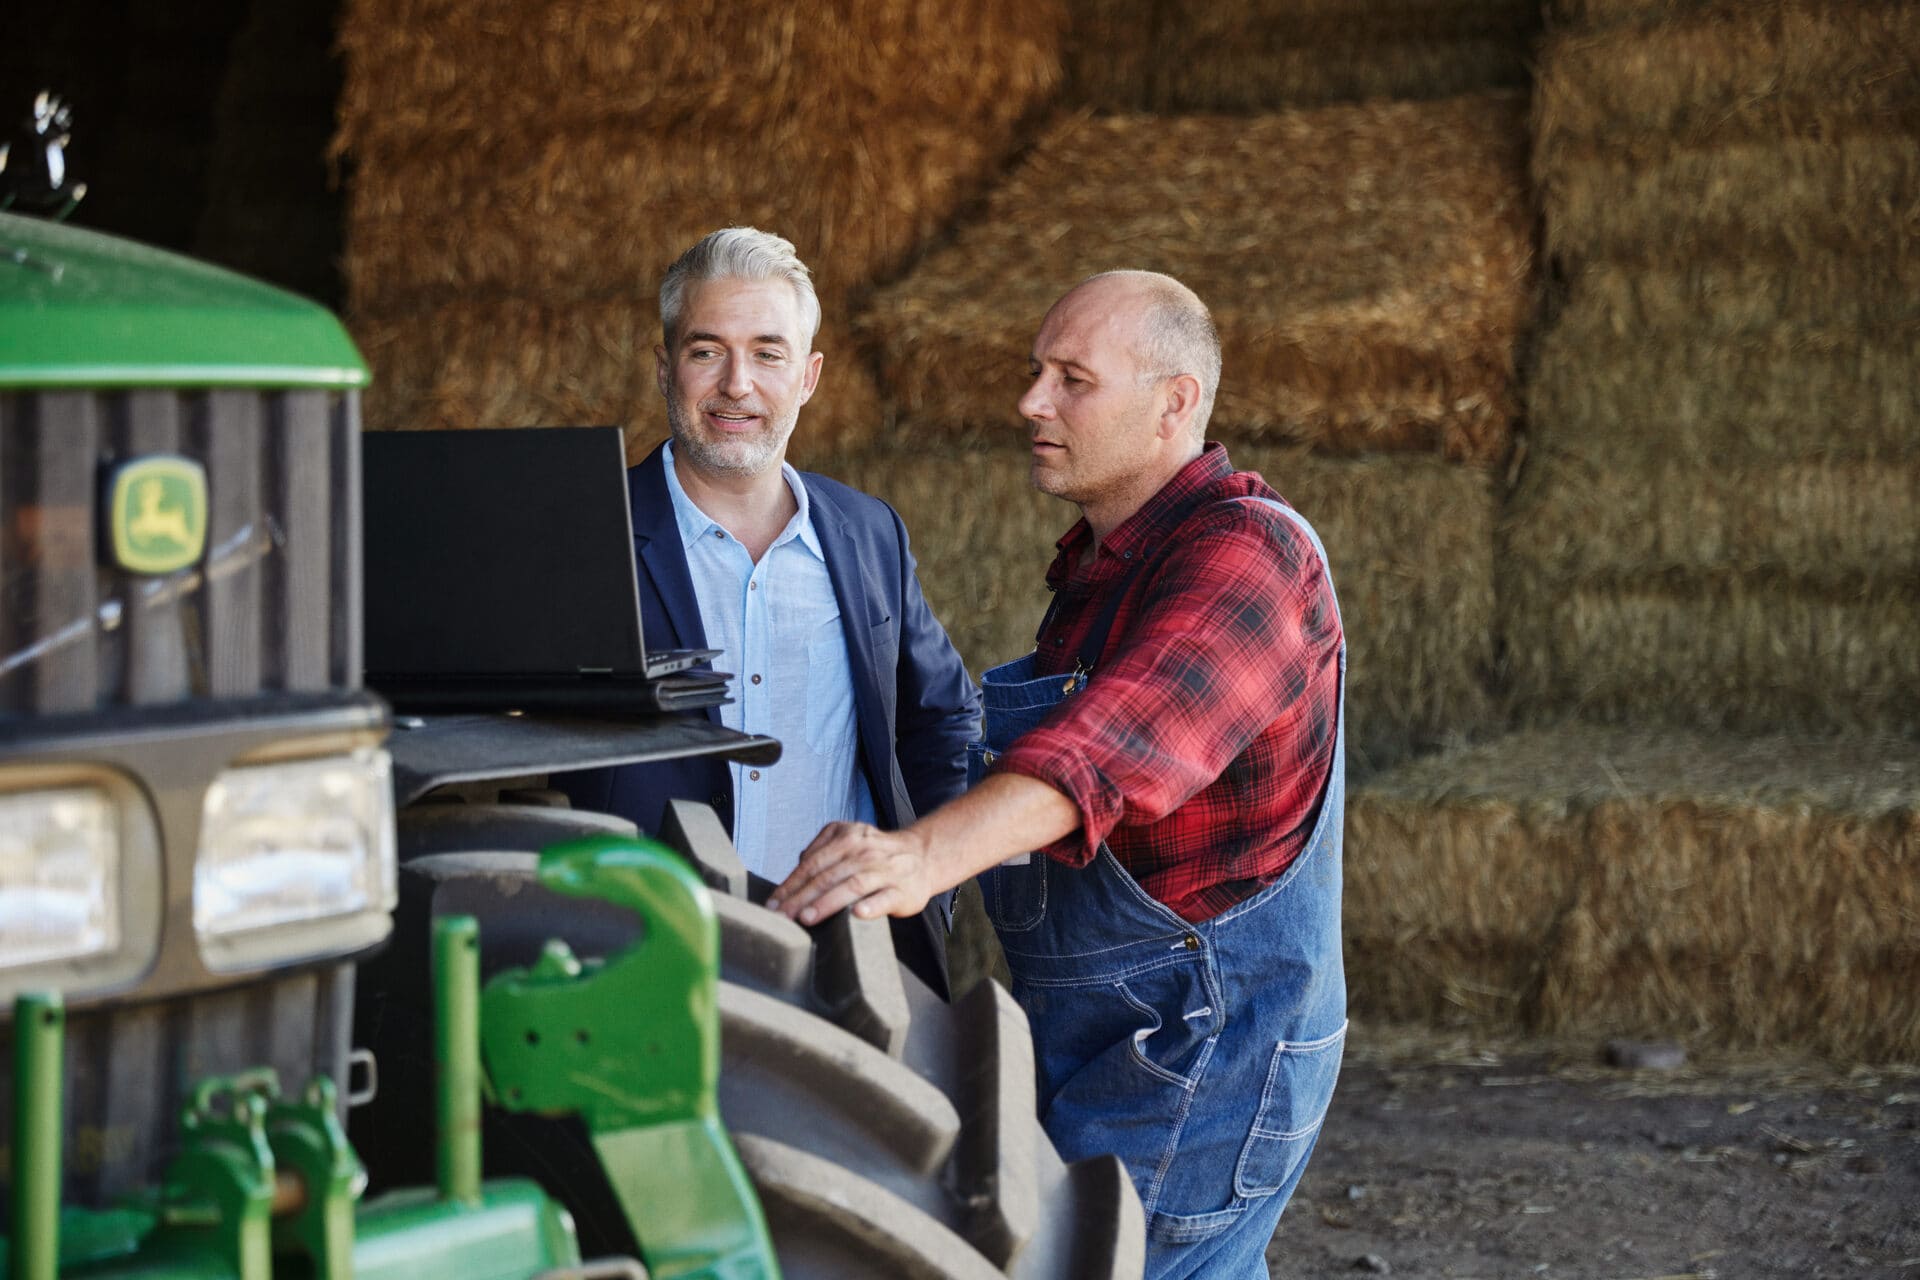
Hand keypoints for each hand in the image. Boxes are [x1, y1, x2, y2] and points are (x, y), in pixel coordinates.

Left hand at [768, 821, 936, 924]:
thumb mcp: (850, 838)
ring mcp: (885, 872)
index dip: (791, 884)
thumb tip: (798, 866)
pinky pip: (884, 898)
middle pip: (827, 876)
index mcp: (848, 839)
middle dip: (801, 898)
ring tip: (808, 917)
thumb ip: (822, 848)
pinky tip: (857, 914)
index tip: (774, 903)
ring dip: (828, 902)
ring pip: (852, 886)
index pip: (813, 863)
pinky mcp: (902, 891)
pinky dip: (871, 906)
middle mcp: (865, 853)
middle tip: (781, 917)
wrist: (922, 856)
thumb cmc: (878, 854)